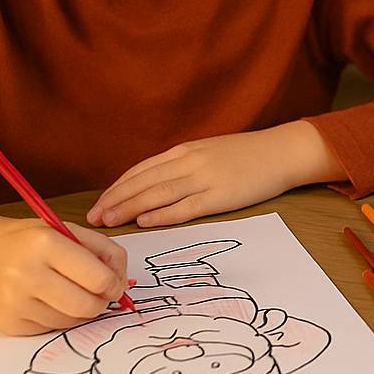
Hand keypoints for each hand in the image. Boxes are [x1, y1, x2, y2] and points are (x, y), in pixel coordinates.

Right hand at [0, 219, 128, 335]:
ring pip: (71, 321)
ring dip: (80, 312)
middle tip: (99, 295)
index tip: (114, 285)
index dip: (114, 285)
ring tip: (69, 293)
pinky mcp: (9, 323)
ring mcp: (14, 301)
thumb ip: (105, 251)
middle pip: (87, 306)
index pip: (98, 278)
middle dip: (101, 303)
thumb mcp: (68, 231)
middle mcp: (26, 273)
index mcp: (45, 243)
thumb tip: (122, 283)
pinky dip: (58, 318)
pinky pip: (51, 329)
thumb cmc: (30, 242)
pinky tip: (47, 301)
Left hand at [87, 123, 341, 228]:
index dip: (117, 188)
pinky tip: (145, 221)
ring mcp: (205, 178)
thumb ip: (183, 166)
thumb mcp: (209, 152)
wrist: (282, 151)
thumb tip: (155, 187)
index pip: (141, 170)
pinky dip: (162, 214)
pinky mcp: (221, 195)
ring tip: (108, 222)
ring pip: (158, 194)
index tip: (98, 204)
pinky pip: (186, 206)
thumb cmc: (247, 155)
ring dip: (129, 208)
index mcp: (185, 151)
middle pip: (143, 182)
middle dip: (114, 201)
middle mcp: (189, 162)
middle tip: (92, 219)